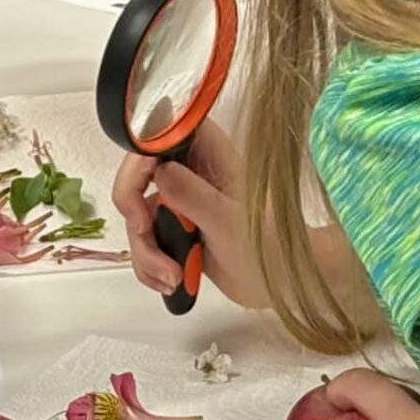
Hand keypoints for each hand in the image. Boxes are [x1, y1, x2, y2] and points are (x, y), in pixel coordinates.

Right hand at [109, 119, 266, 307]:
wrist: (283, 285)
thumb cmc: (272, 249)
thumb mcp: (230, 223)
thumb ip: (195, 196)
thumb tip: (160, 172)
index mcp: (209, 153)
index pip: (159, 134)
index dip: (139, 159)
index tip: (140, 194)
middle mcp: (190, 171)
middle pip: (137, 178)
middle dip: (136, 215)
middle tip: (145, 235)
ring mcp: (180, 202)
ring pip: (137, 216)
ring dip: (145, 251)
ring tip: (172, 276)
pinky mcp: (174, 230)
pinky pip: (144, 242)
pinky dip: (148, 265)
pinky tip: (170, 281)